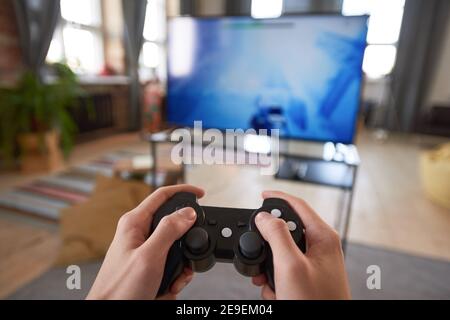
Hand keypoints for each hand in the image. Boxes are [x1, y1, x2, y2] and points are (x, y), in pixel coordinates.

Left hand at [87, 184, 204, 299]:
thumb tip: (188, 212)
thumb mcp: (149, 256)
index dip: (183, 190)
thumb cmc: (119, 289)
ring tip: (173, 279)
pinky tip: (168, 286)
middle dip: (185, 242)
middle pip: (173, 224)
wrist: (111, 314)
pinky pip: (170, 265)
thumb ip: (169, 231)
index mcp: (134, 223)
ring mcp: (144, 250)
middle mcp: (139, 233)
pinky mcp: (149, 266)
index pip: (162, 195)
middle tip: (187, 256)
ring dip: (180, 265)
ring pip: (175, 248)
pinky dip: (175, 277)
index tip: (201, 193)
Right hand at [252, 191, 350, 299]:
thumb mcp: (290, 265)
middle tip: (259, 254)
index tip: (261, 195)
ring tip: (269, 282)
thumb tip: (264, 216)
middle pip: (287, 230)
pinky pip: (286, 269)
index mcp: (323, 237)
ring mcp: (315, 263)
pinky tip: (277, 292)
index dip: (278, 197)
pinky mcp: (308, 278)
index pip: (298, 205)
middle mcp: (321, 247)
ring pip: (283, 252)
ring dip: (270, 266)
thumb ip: (276, 235)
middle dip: (269, 243)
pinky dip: (276, 280)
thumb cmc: (315, 303)